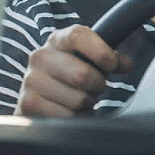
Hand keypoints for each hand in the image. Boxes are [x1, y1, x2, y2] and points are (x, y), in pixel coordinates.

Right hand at [16, 25, 133, 117]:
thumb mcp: (87, 60)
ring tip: (78, 99)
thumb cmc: (69, 75)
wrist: (39, 96)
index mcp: (57, 40)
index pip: (78, 36)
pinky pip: (67, 116)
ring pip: (77, 99)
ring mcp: (31, 80)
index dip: (100, 51)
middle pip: (82, 74)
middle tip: (94, 87)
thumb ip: (109, 58)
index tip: (112, 65)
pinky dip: (75, 118)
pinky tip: (68, 111)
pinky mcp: (28, 103)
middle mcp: (40, 56)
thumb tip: (126, 64)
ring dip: (86, 104)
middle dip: (96, 86)